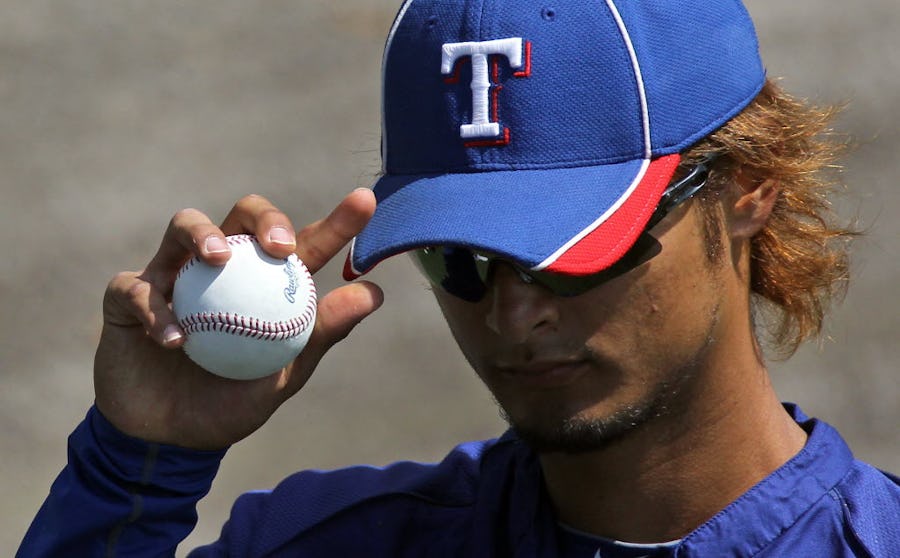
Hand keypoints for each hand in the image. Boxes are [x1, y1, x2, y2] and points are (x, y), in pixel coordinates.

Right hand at [93, 191, 382, 449]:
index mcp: (266, 283)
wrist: (170, 440)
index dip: (337, 222)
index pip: (305, 243)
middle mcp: (222, 269)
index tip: (365, 202)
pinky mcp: (128, 296)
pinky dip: (158, 310)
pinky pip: (138, 289)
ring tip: (217, 259)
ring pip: (184, 226)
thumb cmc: (232, 401)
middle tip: (281, 245)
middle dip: (265, 217)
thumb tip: (374, 293)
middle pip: (244, 216)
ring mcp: (174, 276)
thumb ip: (321, 331)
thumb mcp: (284, 373)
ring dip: (202, 235)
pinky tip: (175, 340)